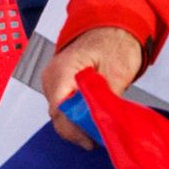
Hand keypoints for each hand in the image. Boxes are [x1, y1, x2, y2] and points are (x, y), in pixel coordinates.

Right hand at [38, 25, 145, 142]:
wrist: (110, 28)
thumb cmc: (113, 43)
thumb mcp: (117, 71)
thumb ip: (106, 99)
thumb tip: (104, 124)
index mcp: (62, 71)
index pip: (59, 109)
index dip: (74, 129)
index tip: (92, 140)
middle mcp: (51, 78)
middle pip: (57, 115)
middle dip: (78, 130)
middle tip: (100, 139)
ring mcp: (52, 82)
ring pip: (59, 114)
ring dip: (77, 125)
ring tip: (98, 131)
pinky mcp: (58, 86)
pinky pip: (62, 108)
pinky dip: (75, 117)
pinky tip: (91, 121)